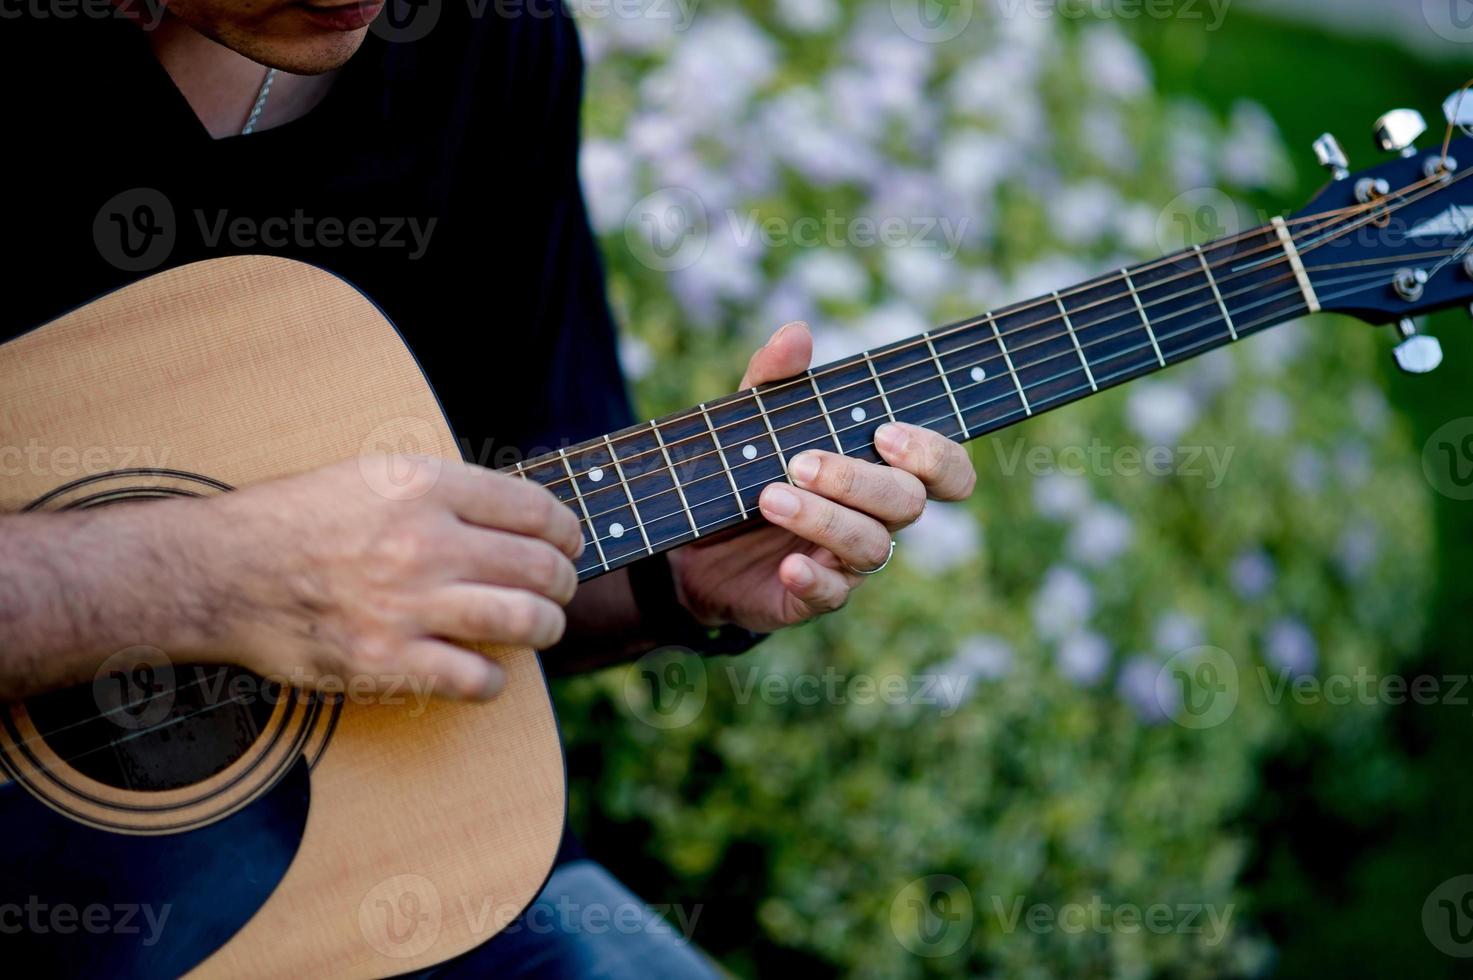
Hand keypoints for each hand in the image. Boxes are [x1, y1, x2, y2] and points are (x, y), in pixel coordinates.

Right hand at [197, 456, 582, 699]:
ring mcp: (407, 604)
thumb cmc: (300, 520)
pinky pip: (477, 679)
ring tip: (540, 627)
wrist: (223, 571)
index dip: (567, 531)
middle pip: (542, 568)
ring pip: (527, 622)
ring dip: (546, 628)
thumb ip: (445, 491)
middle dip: (564, 584)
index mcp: (424, 486)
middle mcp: (424, 542)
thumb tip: (519, 515)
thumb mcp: (375, 476)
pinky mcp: (386, 661)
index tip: (569, 544)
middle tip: (558, 590)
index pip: (536, 509)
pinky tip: (483, 672)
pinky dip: (492, 681)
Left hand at [668, 322, 976, 633]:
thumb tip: (797, 333)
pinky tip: (788, 565)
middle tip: (800, 463)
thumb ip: (775, 378)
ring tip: (769, 498)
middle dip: (857, 480)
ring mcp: (848, 559)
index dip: (933, 456)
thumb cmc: (743, 468)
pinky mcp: (813, 595)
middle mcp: (877, 517)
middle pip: (907, 503)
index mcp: (881, 469)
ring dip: (823, 520)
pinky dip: (815, 579)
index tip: (885, 434)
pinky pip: (832, 594)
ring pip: (872, 547)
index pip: (946, 469)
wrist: (688, 537)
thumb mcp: (752, 419)